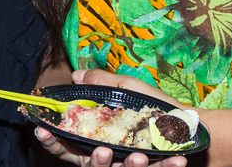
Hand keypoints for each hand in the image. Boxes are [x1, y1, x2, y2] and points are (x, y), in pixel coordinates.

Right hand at [31, 68, 190, 166]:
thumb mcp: (127, 89)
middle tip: (105, 151)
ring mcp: (127, 166)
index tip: (42, 130)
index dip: (51, 139)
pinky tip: (177, 160)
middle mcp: (108, 156)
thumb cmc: (153, 107)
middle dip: (96, 162)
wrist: (189, 127)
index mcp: (95, 138)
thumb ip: (102, 84)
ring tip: (141, 158)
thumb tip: (76, 74)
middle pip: (89, 166)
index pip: (65, 144)